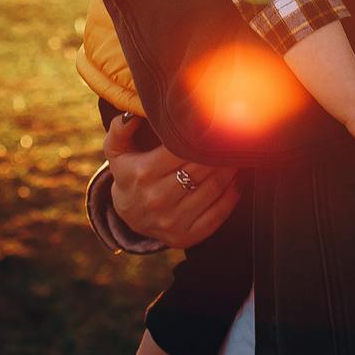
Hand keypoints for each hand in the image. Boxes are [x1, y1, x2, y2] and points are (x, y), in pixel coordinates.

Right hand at [103, 113, 242, 247]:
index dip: (201, 138)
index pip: (181, 150)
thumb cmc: (130, 174)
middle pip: (201, 169)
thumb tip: (132, 117)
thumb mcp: (117, 152)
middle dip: (219, 152)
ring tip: (237, 154)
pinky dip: (233, 195)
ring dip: (231, 170)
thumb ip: (120, 130)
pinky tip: (237, 180)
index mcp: (143, 173)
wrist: (128, 216)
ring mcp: (171, 221)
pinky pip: (218, 214)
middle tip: (233, 137)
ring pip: (213, 189)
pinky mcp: (185, 237)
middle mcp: (157, 199)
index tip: (215, 126)